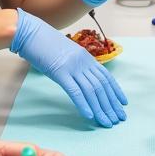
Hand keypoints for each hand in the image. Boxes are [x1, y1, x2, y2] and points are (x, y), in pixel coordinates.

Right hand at [11, 9, 127, 126]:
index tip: (123, 104)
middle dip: (111, 104)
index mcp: (86, 57)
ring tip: (106, 122)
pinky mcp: (60, 73)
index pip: (106, 77)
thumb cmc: (46, 45)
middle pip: (102, 86)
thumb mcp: (67, 54)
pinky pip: (75, 91)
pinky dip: (84, 104)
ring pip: (91, 91)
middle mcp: (83, 62)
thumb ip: (77, 66)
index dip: (116, 91)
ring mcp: (72, 67)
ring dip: (100, 109)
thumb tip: (83, 80)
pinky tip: (90, 116)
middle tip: (119, 119)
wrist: (31, 33)